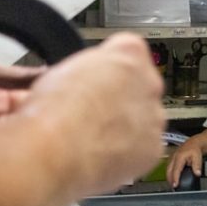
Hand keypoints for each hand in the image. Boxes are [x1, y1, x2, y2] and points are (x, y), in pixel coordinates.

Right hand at [19, 33, 165, 196]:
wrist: (54, 151)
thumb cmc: (53, 111)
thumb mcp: (63, 68)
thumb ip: (89, 68)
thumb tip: (85, 78)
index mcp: (129, 51)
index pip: (129, 50)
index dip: (109, 70)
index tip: (99, 81)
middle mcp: (148, 81)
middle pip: (140, 87)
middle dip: (120, 100)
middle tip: (93, 113)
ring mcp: (153, 116)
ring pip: (143, 119)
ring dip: (125, 127)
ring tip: (92, 137)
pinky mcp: (153, 147)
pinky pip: (143, 149)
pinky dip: (127, 154)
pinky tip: (102, 154)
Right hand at [166, 140, 202, 188]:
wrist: (192, 144)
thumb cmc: (194, 150)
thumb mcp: (198, 157)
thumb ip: (197, 166)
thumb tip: (197, 173)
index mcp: (179, 157)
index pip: (176, 170)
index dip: (175, 178)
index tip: (175, 185)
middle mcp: (173, 158)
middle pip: (169, 172)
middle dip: (170, 180)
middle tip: (173, 188)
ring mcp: (171, 159)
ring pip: (167, 171)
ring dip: (169, 178)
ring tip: (173, 185)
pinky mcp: (170, 160)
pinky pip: (168, 169)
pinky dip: (169, 175)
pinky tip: (172, 180)